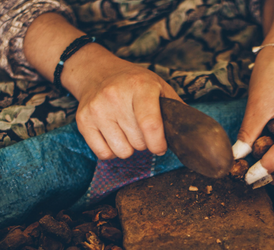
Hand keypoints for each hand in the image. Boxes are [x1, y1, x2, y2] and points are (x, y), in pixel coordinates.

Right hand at [65, 44, 182, 159]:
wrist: (96, 71)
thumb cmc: (133, 83)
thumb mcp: (158, 86)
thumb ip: (175, 108)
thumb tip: (190, 133)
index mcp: (140, 86)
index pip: (150, 126)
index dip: (158, 144)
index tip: (160, 147)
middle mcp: (115, 96)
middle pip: (138, 143)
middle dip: (144, 142)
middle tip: (140, 129)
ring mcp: (97, 109)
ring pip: (122, 152)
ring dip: (128, 147)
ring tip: (126, 131)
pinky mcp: (83, 121)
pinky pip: (103, 154)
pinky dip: (111, 151)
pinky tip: (113, 135)